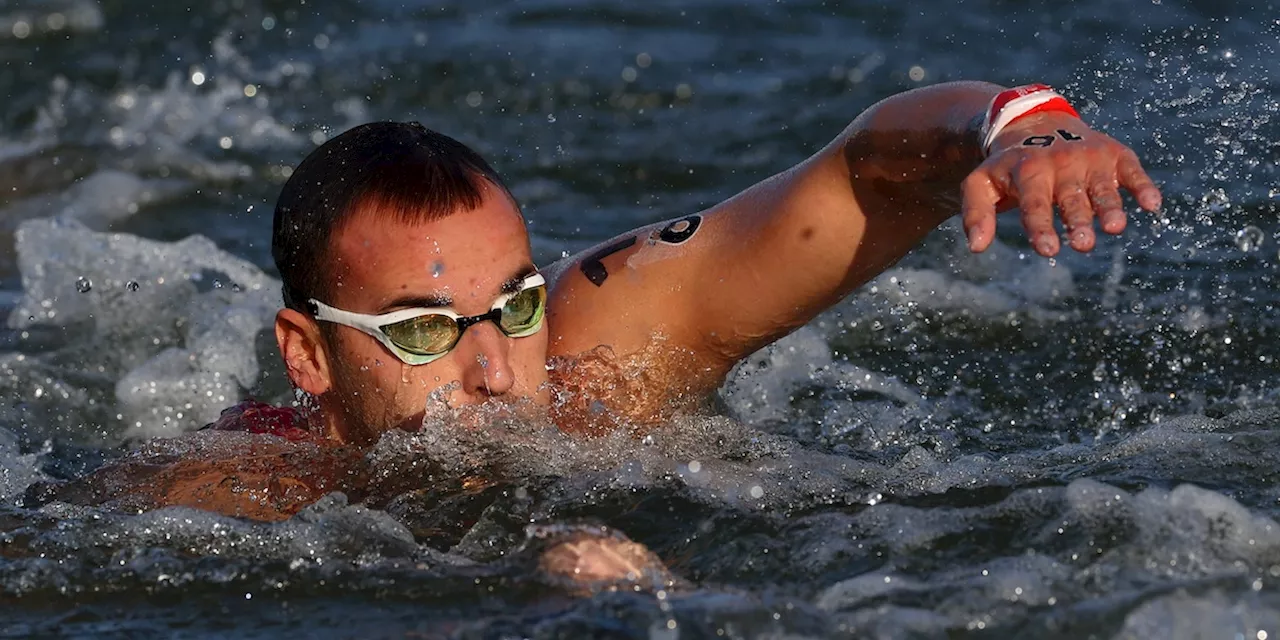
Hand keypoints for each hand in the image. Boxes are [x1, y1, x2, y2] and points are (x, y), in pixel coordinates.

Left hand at [960, 112, 1162, 255]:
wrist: (1034, 121)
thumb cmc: (1008, 167)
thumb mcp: (981, 183)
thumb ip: (976, 213)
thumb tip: (976, 247)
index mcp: (1028, 170)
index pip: (1035, 202)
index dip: (1040, 226)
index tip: (1049, 250)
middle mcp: (1061, 161)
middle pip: (1071, 198)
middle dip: (1077, 221)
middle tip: (1082, 244)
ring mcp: (1090, 157)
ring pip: (1103, 187)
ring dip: (1110, 207)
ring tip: (1115, 227)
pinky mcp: (1115, 154)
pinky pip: (1132, 170)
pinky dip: (1143, 185)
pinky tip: (1152, 204)